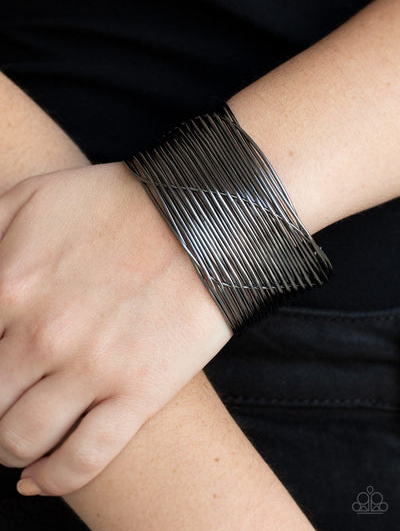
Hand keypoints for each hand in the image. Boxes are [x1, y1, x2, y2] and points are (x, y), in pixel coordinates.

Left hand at [0, 162, 231, 495]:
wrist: (203, 219)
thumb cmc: (117, 203)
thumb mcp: (30, 197)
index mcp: (9, 285)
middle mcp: (43, 336)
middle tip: (2, 402)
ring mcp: (92, 369)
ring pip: (20, 439)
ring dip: (7, 448)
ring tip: (13, 441)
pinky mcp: (139, 392)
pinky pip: (83, 459)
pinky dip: (52, 480)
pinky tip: (37, 479)